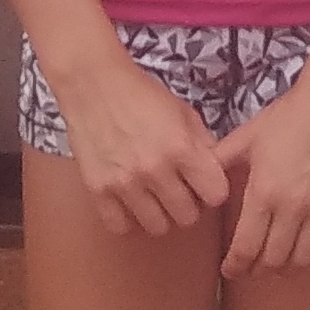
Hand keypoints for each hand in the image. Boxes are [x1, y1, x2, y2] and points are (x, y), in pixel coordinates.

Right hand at [50, 47, 232, 238]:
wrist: (92, 82)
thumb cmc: (140, 94)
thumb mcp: (183, 111)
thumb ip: (203, 144)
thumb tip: (216, 171)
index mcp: (181, 147)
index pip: (216, 195)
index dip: (213, 190)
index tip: (204, 183)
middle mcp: (154, 169)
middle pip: (188, 217)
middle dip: (188, 204)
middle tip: (179, 189)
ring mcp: (124, 183)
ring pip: (158, 227)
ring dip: (160, 214)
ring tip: (154, 195)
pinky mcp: (98, 189)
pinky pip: (120, 226)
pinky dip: (127, 218)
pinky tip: (129, 200)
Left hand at [217, 60, 309, 276]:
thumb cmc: (288, 116)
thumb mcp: (247, 137)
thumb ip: (221, 163)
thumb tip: (201, 183)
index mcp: (264, 193)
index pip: (246, 247)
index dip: (235, 266)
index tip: (229, 270)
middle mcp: (294, 208)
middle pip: (274, 260)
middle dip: (258, 270)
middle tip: (251, 268)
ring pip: (304, 258)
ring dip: (288, 267)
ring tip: (279, 263)